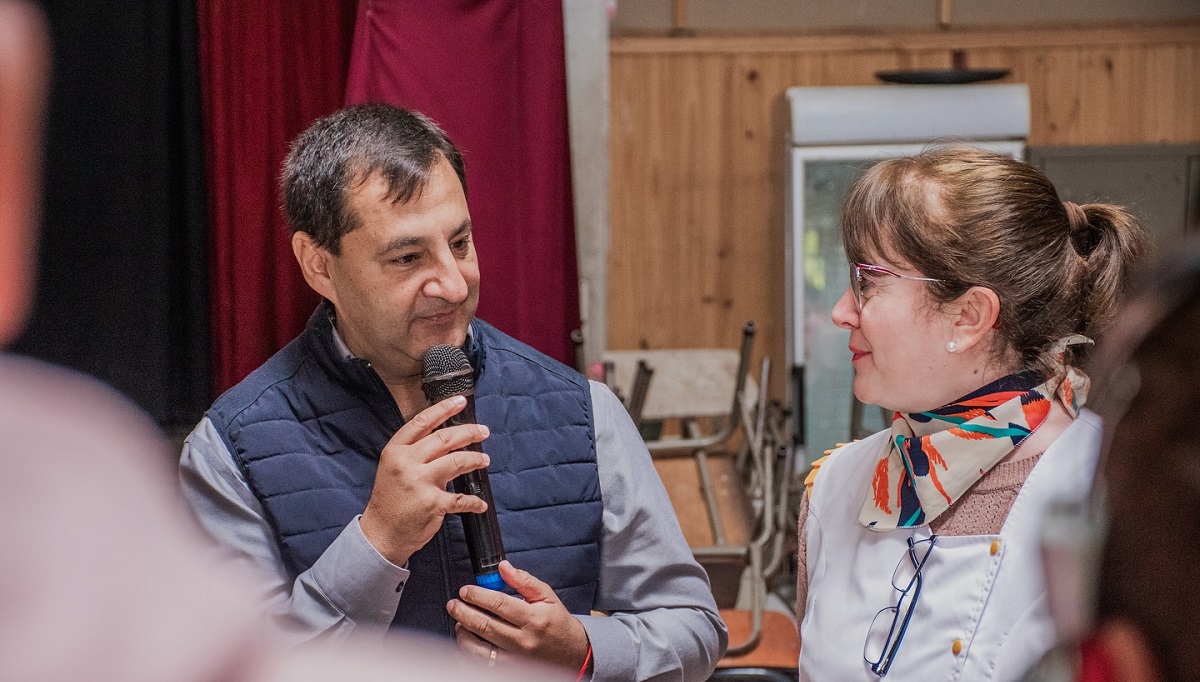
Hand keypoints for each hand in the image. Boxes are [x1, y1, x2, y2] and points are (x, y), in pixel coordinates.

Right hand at [360, 395, 490, 565]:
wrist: (381, 533)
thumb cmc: (391, 499)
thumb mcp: (394, 467)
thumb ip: (416, 451)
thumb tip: (447, 437)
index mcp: (396, 450)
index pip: (422, 422)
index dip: (444, 409)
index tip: (460, 401)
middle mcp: (406, 463)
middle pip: (444, 438)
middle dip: (469, 432)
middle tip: (483, 432)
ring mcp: (420, 483)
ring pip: (457, 461)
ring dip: (475, 460)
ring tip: (484, 460)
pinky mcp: (432, 503)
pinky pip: (461, 498)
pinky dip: (474, 501)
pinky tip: (480, 503)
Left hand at [448, 560, 589, 671]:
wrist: (572, 653)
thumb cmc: (557, 623)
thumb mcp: (546, 596)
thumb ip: (524, 580)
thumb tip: (503, 567)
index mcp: (533, 618)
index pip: (499, 604)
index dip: (478, 595)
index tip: (466, 590)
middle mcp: (523, 640)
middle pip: (485, 626)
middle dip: (464, 613)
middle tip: (453, 604)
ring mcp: (516, 659)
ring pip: (480, 649)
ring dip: (464, 634)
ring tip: (459, 622)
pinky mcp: (510, 670)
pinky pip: (483, 665)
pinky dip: (469, 654)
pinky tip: (466, 642)